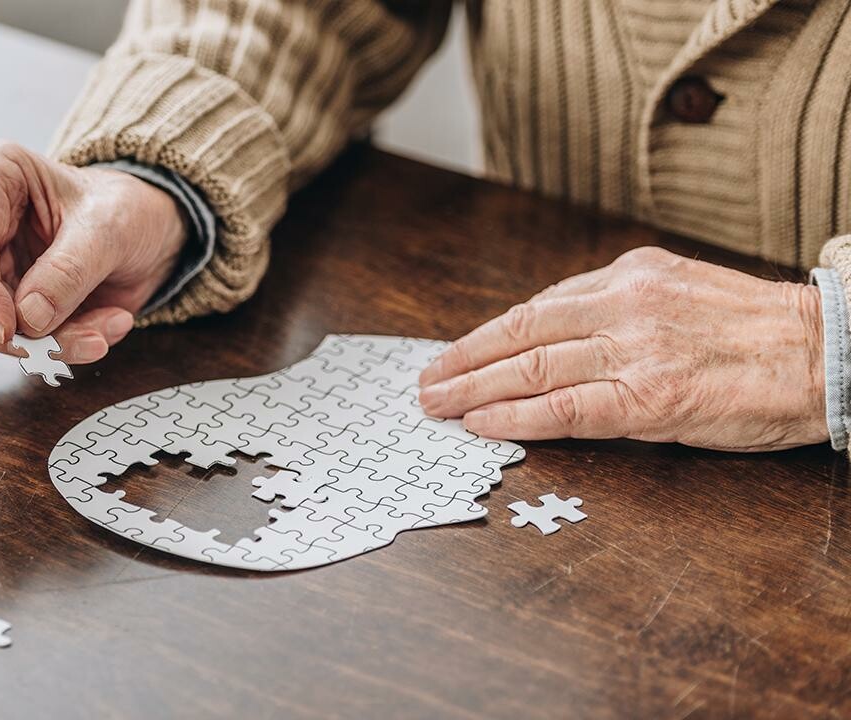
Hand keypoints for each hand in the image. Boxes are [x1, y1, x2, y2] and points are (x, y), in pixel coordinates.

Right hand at [0, 141, 187, 363]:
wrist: (147, 231)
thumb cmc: (124, 209)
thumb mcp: (110, 229)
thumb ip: (69, 270)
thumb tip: (28, 316)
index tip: (7, 328)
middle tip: (43, 349)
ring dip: (40, 342)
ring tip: (99, 335)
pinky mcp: (1, 296)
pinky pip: (14, 337)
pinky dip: (58, 345)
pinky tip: (100, 331)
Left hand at [417, 247, 828, 451]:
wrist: (827, 352)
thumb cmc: (755, 330)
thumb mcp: (679, 290)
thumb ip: (618, 305)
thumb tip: (555, 331)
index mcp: (629, 275)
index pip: (536, 306)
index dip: (486, 335)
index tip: (454, 352)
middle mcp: (623, 305)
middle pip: (520, 334)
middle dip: (462, 360)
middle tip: (426, 382)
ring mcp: (634, 351)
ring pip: (531, 368)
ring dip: (473, 389)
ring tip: (437, 405)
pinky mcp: (649, 398)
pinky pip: (565, 409)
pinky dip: (515, 417)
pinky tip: (482, 424)